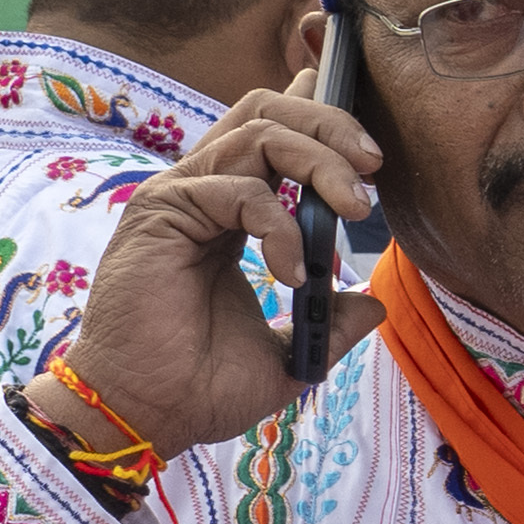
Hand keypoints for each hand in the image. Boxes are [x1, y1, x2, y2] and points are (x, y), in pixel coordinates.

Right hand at [62, 85, 389, 459]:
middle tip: (375, 164)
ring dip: (320, 161)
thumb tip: (373, 304)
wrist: (148, 413)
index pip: (268, 136)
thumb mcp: (290, 351)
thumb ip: (330, 320)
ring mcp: (179, 197)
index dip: (311, 110)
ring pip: (258, 133)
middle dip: (330, 123)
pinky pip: (238, 190)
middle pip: (266, 112)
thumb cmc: (201, 385)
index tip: (360, 124)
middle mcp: (202, 193)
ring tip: (355, 209)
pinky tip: (292, 273)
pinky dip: (281, 226)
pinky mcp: (161, 212)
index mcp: (228, 213)